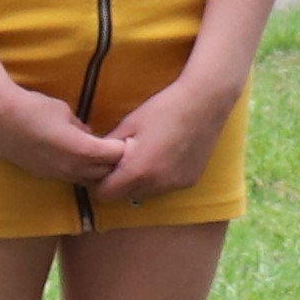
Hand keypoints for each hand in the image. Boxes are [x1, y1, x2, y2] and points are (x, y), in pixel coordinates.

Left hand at [95, 75, 229, 198]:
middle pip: (125, 196)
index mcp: (137, 171)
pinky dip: (159, 178)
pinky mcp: (190, 181)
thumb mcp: (129, 124)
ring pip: (146, 194)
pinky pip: (165, 187)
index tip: (101, 168)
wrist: (205, 103)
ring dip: (140, 182)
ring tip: (145, 156)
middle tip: (122, 159)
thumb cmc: (163, 109)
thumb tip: (94, 158)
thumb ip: (108, 147)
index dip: (98, 183)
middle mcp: (157, 184)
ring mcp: (176, 185)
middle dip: (119, 182)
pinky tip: (164, 156)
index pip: (105, 194)